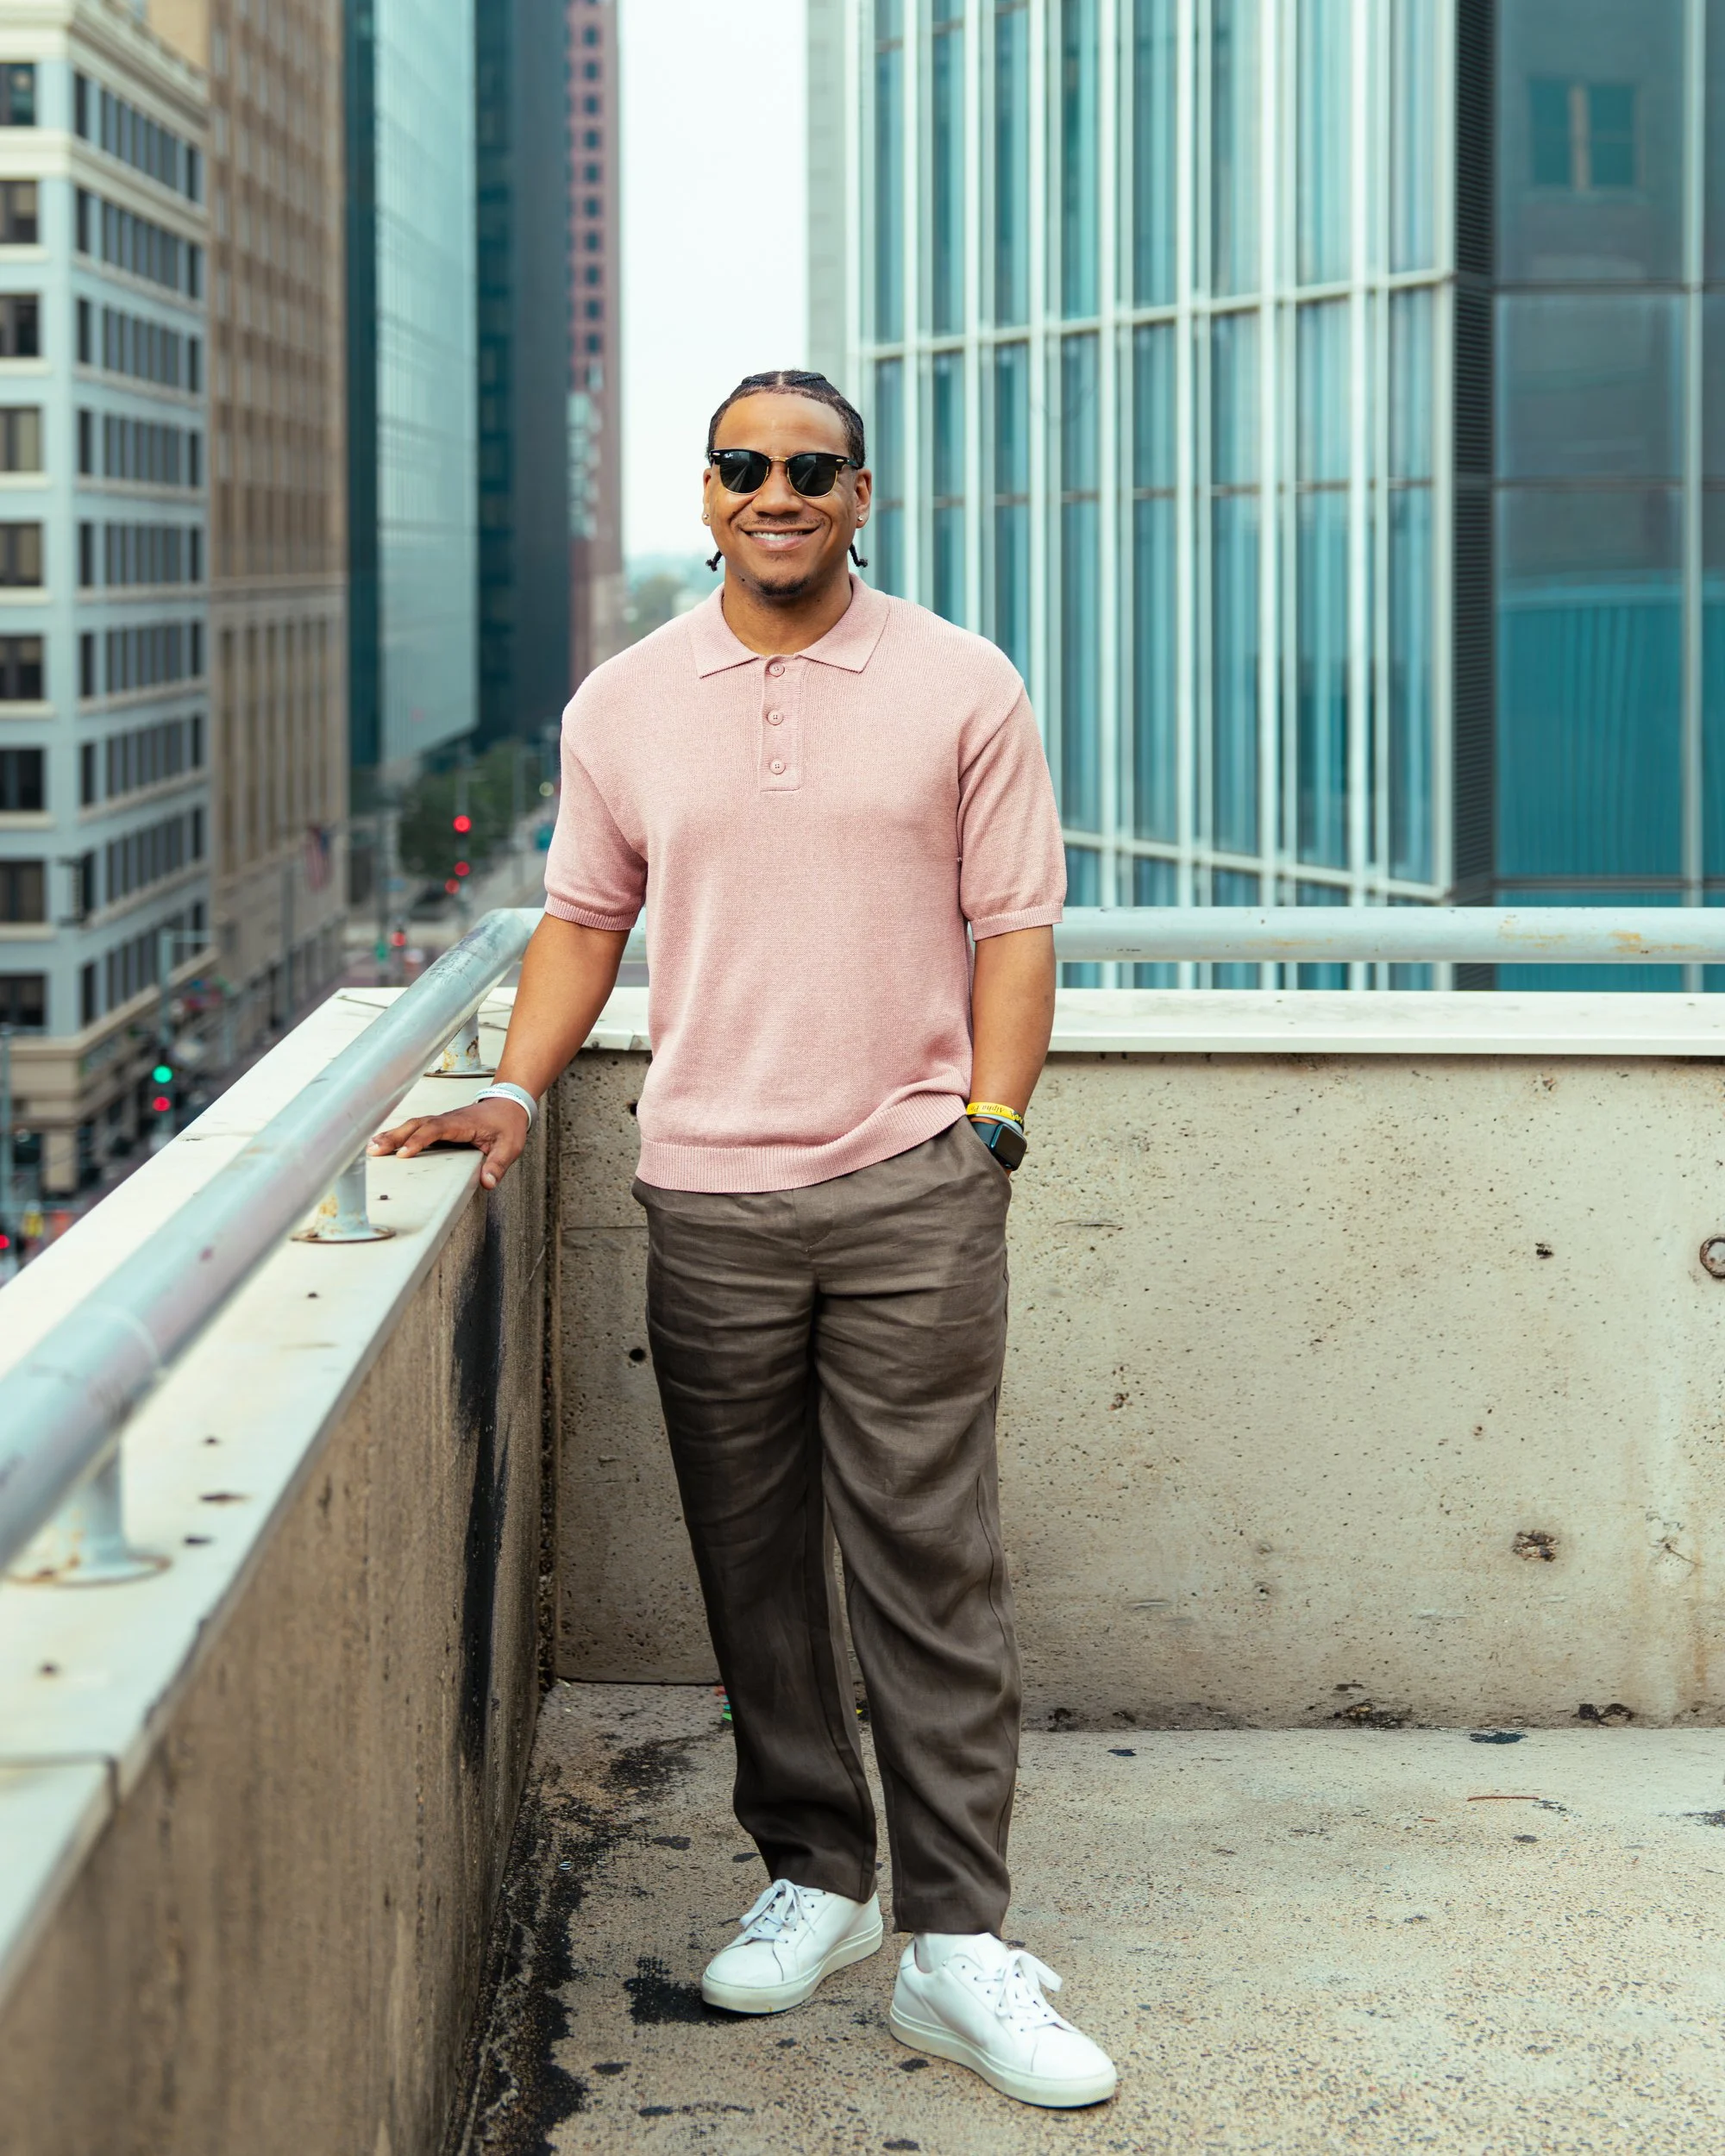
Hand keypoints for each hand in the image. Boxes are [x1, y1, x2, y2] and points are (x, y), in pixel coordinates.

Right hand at [368, 1098, 529, 1190]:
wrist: (509, 1104)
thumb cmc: (508, 1125)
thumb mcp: (509, 1146)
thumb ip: (498, 1164)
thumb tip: (488, 1183)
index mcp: (462, 1124)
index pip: (436, 1130)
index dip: (419, 1140)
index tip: (404, 1154)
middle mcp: (447, 1119)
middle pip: (416, 1125)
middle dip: (395, 1137)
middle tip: (374, 1151)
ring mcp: (441, 1121)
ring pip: (412, 1125)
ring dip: (392, 1135)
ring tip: (370, 1148)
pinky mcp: (439, 1125)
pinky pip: (415, 1128)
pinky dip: (398, 1134)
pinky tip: (383, 1142)